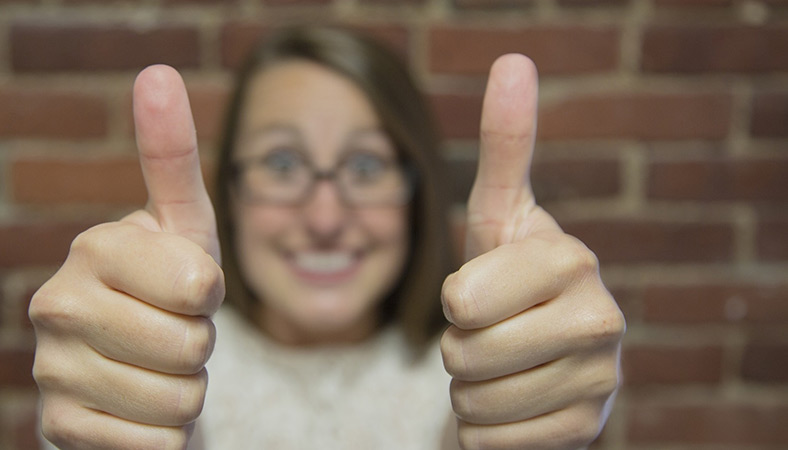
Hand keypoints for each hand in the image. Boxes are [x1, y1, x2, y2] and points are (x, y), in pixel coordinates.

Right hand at [30, 65, 222, 448]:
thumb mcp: (184, 226)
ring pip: (178, 401)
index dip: (210, 296)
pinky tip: (136, 410)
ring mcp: (51, 370)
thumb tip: (157, 72)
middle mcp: (56, 305)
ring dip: (185, 392)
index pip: (199, 285)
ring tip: (156, 368)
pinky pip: (154, 444)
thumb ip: (173, 156)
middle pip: (191, 347)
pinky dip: (163, 435)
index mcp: (93, 248)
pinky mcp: (58, 428)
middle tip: (172, 332)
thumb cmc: (169, 289)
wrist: (136, 367)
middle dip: (199, 347)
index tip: (187, 288)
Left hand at [440, 55, 624, 448]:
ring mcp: (601, 381)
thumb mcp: (499, 216)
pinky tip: (515, 405)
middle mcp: (601, 318)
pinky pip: (490, 443)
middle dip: (457, 350)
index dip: (453, 302)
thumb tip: (514, 61)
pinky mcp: (587, 431)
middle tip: (489, 334)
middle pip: (463, 355)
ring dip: (470, 390)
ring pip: (473, 403)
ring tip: (504, 366)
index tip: (481, 292)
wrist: (544, 359)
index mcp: (571, 259)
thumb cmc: (508, 280)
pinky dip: (484, 431)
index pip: (460, 300)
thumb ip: (505, 146)